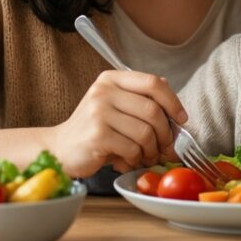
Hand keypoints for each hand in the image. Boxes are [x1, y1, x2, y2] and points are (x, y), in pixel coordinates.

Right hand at [49, 70, 185, 176]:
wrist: (59, 149)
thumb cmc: (95, 130)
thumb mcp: (116, 107)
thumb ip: (141, 101)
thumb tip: (176, 108)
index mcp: (111, 79)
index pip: (153, 83)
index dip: (173, 102)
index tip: (181, 119)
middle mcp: (104, 91)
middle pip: (153, 110)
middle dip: (165, 134)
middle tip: (165, 148)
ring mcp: (99, 112)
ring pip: (145, 132)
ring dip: (151, 150)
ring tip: (145, 156)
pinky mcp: (97, 135)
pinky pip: (132, 148)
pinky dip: (135, 159)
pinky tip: (127, 161)